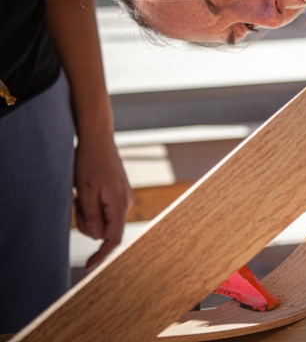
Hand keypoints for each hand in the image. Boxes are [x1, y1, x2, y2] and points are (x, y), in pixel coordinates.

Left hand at [73, 133, 132, 269]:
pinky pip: (106, 209)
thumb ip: (92, 217)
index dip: (101, 255)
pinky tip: (87, 191)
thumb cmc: (90, 164)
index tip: (88, 266)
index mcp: (119, 205)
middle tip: (77, 205)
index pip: (113, 238)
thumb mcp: (85, 192)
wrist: (98, 140)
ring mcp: (124, 197)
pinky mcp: (120, 193)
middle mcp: (126, 203)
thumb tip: (97, 238)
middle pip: (105, 229)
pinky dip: (93, 206)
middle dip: (88, 223)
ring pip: (104, 219)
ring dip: (89, 213)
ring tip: (81, 194)